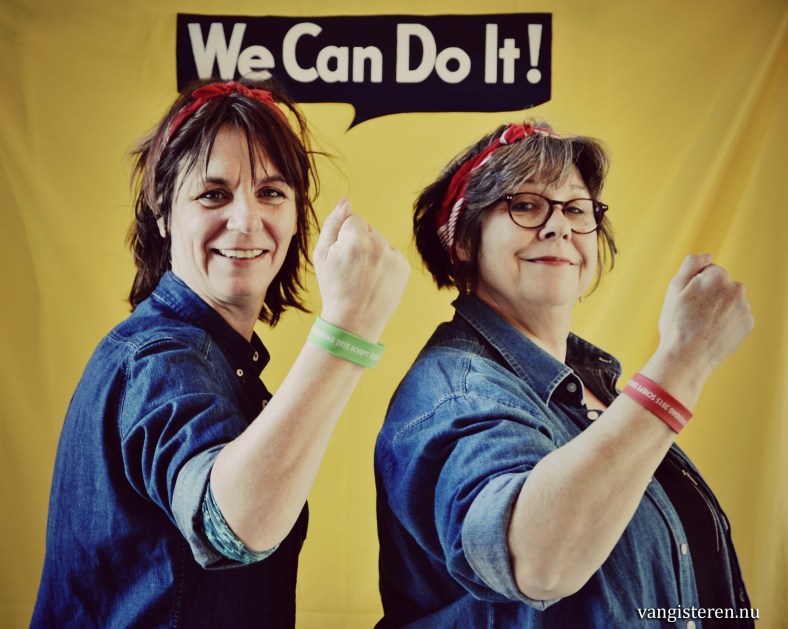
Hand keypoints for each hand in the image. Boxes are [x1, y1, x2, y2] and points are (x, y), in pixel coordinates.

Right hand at [313, 198, 409, 340]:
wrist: (353, 321)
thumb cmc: (333, 288)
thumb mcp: (321, 255)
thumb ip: (332, 224)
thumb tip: (345, 201)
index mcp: (356, 238)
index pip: (353, 219)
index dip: (344, 238)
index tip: (342, 257)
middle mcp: (379, 244)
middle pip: (368, 229)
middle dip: (359, 243)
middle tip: (351, 270)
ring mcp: (394, 256)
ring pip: (380, 242)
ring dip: (373, 253)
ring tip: (363, 277)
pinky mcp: (404, 268)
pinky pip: (392, 255)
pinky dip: (384, 264)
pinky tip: (375, 280)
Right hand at [656, 254, 753, 379]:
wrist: (687, 357)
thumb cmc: (677, 323)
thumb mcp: (674, 288)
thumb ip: (691, 265)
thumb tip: (708, 256)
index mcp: (718, 276)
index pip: (707, 271)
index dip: (694, 285)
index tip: (687, 300)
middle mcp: (736, 288)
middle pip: (721, 285)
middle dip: (709, 294)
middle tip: (693, 313)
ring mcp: (744, 307)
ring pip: (729, 301)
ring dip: (718, 307)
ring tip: (702, 324)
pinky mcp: (748, 324)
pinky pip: (736, 316)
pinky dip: (726, 321)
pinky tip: (712, 331)